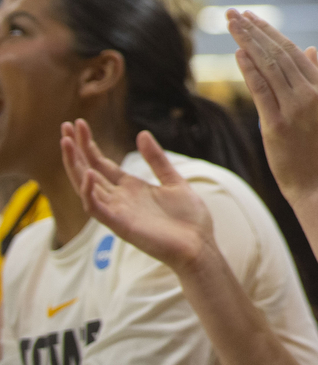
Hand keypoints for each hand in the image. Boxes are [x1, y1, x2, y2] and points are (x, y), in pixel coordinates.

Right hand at [61, 120, 213, 272]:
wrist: (199, 246)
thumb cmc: (188, 219)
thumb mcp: (174, 181)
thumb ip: (157, 160)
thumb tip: (142, 134)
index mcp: (131, 188)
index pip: (101, 163)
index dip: (88, 145)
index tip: (78, 124)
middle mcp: (119, 199)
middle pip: (89, 171)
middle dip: (75, 150)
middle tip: (64, 127)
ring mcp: (118, 212)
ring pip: (86, 187)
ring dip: (75, 166)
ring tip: (66, 144)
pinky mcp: (121, 225)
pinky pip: (98, 209)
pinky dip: (90, 192)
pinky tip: (87, 174)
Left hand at [226, 9, 317, 205]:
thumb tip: (311, 49)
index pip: (293, 50)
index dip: (270, 32)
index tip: (252, 18)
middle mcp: (310, 92)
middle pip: (278, 52)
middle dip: (254, 29)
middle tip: (234, 13)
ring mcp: (294, 107)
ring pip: (268, 66)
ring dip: (247, 42)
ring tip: (231, 24)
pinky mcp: (277, 124)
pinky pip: (261, 90)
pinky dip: (249, 69)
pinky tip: (238, 53)